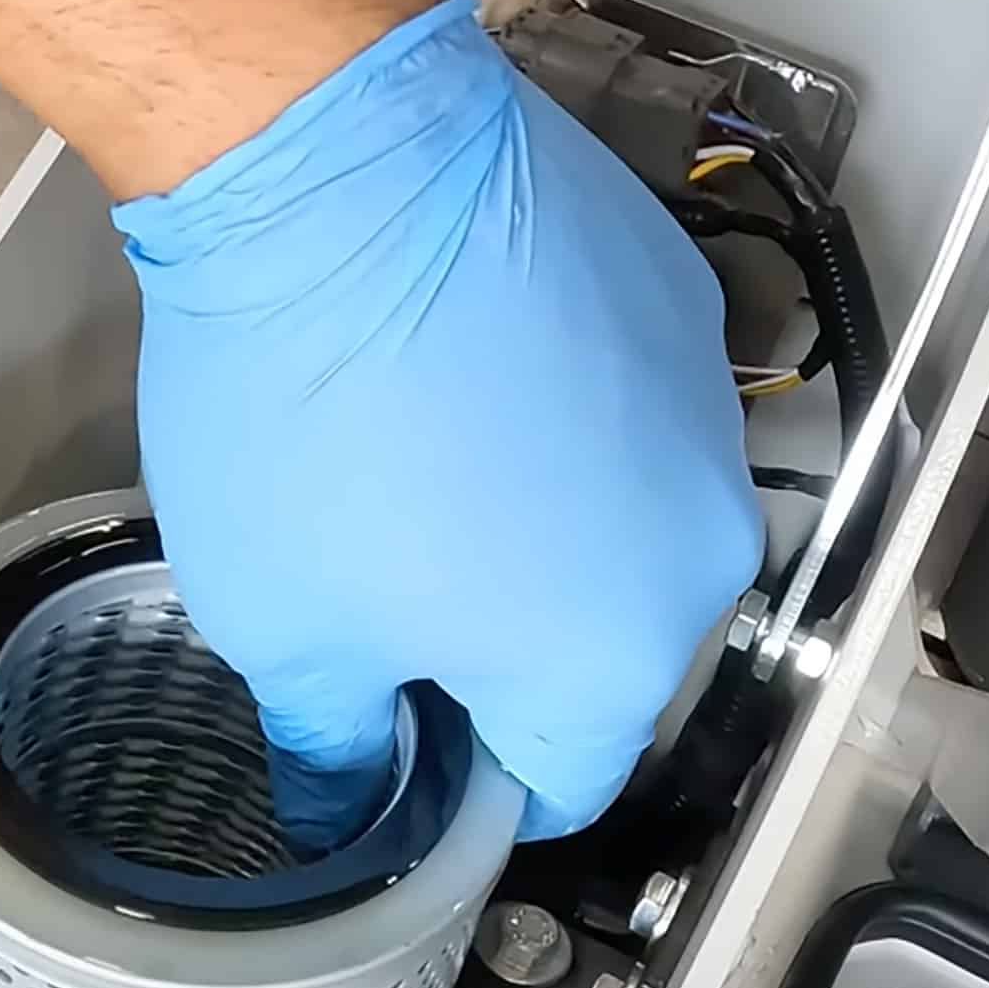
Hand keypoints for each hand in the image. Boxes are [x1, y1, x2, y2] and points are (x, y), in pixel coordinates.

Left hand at [116, 0, 763, 847]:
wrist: (336, 169)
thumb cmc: (302, 420)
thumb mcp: (282, 625)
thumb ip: (336, 752)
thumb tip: (347, 818)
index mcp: (612, 662)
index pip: (560, 786)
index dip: (472, 784)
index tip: (400, 743)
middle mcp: (701, 554)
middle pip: (600, 657)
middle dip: (500, 651)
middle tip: (384, 588)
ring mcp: (706, 419)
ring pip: (621, 529)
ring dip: (539, 527)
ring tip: (421, 465)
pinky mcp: (682, 310)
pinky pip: (624, 416)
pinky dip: (561, 421)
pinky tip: (465, 375)